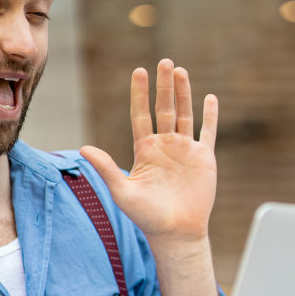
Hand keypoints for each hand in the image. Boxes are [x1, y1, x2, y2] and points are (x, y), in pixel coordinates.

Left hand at [80, 60, 217, 243]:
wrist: (176, 233)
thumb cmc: (148, 217)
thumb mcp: (123, 192)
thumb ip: (107, 168)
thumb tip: (84, 149)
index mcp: (146, 150)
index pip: (141, 115)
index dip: (140, 94)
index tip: (139, 72)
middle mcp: (165, 146)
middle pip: (164, 109)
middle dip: (164, 86)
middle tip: (164, 62)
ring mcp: (185, 150)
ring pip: (185, 114)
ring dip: (183, 93)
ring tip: (180, 71)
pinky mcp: (204, 158)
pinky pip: (208, 132)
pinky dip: (211, 116)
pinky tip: (210, 98)